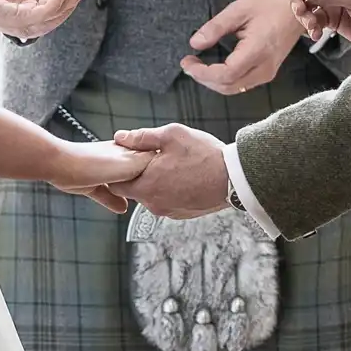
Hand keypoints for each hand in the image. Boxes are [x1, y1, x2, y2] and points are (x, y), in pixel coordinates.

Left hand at [50, 141, 152, 214]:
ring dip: (131, 194)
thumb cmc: (94, 161)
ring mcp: (106, 173)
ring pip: (123, 185)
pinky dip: (114, 201)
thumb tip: (161, 166)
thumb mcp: (131, 162)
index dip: (162, 173)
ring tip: (142, 205)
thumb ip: (146, 165)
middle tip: (158, 196)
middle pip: (139, 175)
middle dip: (147, 184)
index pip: (153, 163)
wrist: (62, 165)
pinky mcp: (92, 184)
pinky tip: (121, 209)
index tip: (171, 185)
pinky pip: (107, 195)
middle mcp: (120, 161)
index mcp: (132, 154)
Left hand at [111, 123, 230, 219]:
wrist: (234, 178)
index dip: (119, 170)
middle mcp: (154, 204)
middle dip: (140, 174)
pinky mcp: (183, 214)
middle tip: (155, 157)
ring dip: (157, 182)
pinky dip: (171, 190)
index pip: (116, 185)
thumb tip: (120, 137)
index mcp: (146, 187)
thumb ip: (141, 137)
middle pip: (135, 190)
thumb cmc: (204, 156)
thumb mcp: (171, 136)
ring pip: (153, 195)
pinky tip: (184, 176)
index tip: (127, 158)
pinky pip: (168, 201)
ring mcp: (169, 212)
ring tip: (174, 165)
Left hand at [180, 0, 304, 95]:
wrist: (297, 10)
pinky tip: (214, 68)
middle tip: (189, 64)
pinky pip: (242, 84)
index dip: (203, 73)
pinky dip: (224, 80)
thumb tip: (194, 43)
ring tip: (197, 66)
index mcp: (258, 51)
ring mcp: (268, 73)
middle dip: (204, 79)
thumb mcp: (239, 10)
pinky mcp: (268, 73)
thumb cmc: (269, 6)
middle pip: (228, 86)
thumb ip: (215, 27)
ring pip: (234, 89)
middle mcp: (264, 68)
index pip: (226, 74)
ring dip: (213, 82)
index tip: (187, 61)